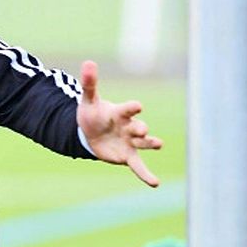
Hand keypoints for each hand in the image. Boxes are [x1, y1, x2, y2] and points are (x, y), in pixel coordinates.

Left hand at [76, 61, 161, 186]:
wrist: (90, 132)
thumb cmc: (92, 114)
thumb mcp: (88, 100)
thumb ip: (89, 83)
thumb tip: (88, 62)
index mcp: (121, 112)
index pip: (128, 109)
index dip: (132, 107)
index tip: (137, 106)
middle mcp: (129, 127)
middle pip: (138, 127)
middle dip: (141, 129)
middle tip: (142, 129)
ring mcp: (130, 142)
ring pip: (143, 144)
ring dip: (150, 144)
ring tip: (158, 144)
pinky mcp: (127, 156)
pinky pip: (138, 166)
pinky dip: (146, 174)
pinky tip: (155, 183)